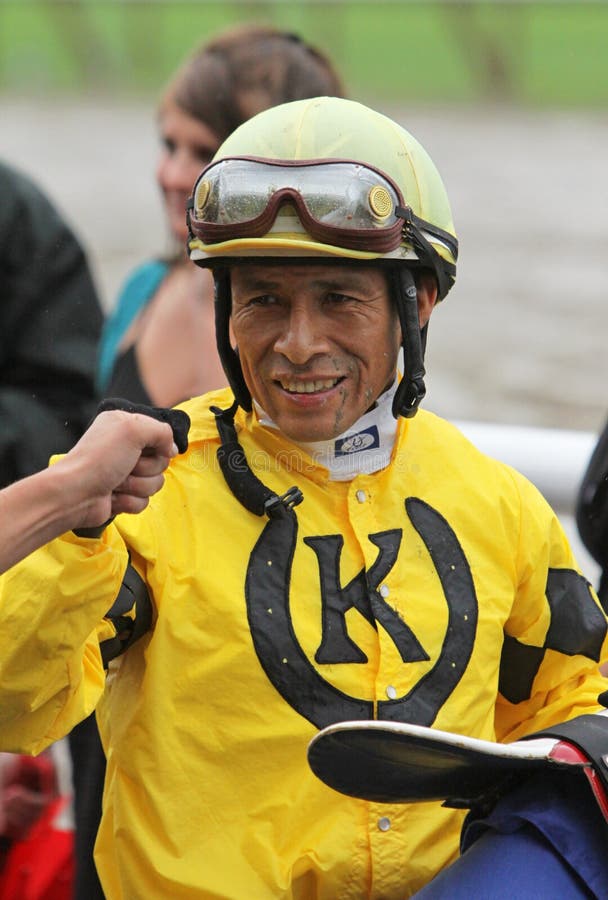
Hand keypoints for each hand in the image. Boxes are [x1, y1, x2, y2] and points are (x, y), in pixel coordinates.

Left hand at [58, 410, 177, 529]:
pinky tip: (112, 496)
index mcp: (125, 426)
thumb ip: (162, 431)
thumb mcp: (132, 430)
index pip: (161, 435)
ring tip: (116, 483)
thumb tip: (172, 449)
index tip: (145, 450)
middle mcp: (125, 447)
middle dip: (146, 468)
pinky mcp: (123, 495)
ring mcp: (124, 473)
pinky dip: (129, 501)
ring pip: (155, 483)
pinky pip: (144, 501)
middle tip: (126, 466)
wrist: (75, 494)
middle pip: (161, 461)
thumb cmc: (99, 459)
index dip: (159, 446)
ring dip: (137, 486)